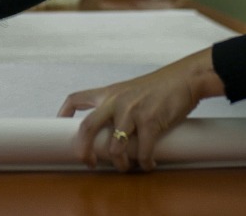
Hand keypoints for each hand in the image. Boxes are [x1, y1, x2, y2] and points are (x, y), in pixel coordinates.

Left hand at [57, 48, 224, 171]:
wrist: (186, 78)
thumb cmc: (160, 86)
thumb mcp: (131, 90)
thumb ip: (118, 105)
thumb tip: (111, 130)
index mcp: (109, 93)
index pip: (76, 99)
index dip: (63, 113)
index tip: (59, 126)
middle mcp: (116, 101)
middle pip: (87, 128)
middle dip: (83, 150)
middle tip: (88, 162)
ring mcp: (133, 112)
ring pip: (115, 147)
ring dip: (119, 163)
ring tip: (126, 167)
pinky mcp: (152, 121)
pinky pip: (142, 152)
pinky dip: (144, 163)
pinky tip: (148, 164)